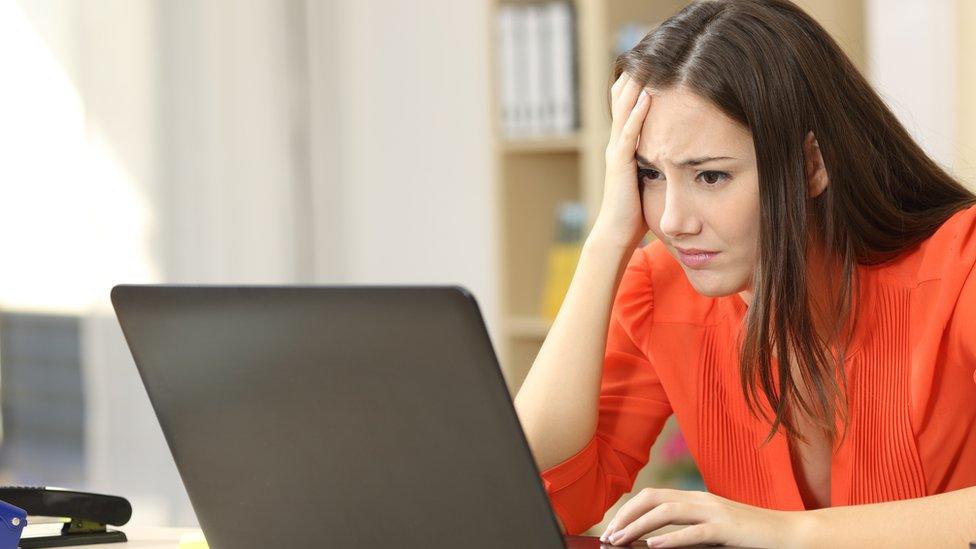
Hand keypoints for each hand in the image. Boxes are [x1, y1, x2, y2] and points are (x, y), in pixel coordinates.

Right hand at [590, 71, 652, 249]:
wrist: (616, 235)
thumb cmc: (634, 213)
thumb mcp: (649, 179)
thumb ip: (657, 162)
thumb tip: (677, 153)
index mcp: (624, 147)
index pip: (628, 108)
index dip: (638, 86)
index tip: (654, 65)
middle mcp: (617, 145)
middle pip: (622, 102)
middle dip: (636, 78)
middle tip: (648, 54)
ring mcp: (617, 153)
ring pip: (624, 112)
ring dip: (635, 88)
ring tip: (646, 65)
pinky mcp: (620, 165)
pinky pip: (630, 134)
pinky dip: (637, 115)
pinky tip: (647, 98)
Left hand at [599, 488, 804, 547]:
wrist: (789, 534)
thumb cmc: (749, 536)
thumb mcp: (713, 530)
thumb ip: (687, 529)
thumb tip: (654, 541)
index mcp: (696, 498)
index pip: (652, 496)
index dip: (627, 509)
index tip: (612, 528)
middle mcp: (701, 500)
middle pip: (652, 498)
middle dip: (625, 516)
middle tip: (608, 536)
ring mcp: (714, 512)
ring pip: (666, 512)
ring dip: (638, 526)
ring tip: (621, 541)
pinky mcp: (726, 529)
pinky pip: (693, 532)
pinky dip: (670, 539)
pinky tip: (652, 547)